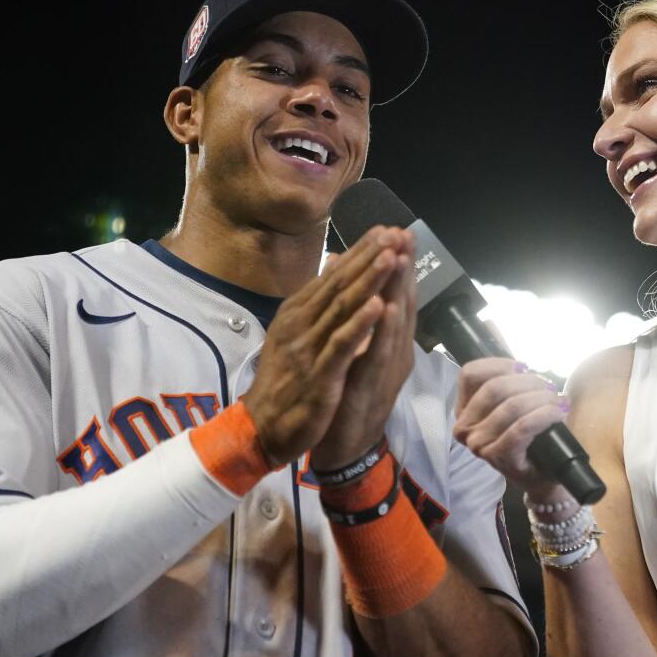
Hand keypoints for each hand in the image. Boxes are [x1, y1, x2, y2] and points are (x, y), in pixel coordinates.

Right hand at [241, 227, 406, 467]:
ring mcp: (308, 348)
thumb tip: (333, 262)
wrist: (262, 426)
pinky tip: (379, 306)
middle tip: (394, 232)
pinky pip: (342, 345)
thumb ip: (315, 299)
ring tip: (391, 257)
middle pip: (340, 285)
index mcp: (297, 312)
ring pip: (343, 308)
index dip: (360, 252)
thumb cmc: (283, 380)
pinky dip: (361, 324)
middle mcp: (300, 324)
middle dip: (369, 257)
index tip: (385, 229)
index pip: (333, 276)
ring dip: (368, 281)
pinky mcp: (318, 375)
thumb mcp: (295, 332)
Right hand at [452, 357, 571, 500]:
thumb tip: (524, 366)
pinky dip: (543, 415)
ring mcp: (479, 444)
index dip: (499, 364)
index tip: (524, 367)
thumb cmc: (527, 437)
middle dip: (527, 382)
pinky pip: (522, 427)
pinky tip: (558, 413)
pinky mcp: (500, 456)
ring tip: (558, 400)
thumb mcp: (511, 406)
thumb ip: (509, 385)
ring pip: (511, 406)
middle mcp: (465, 427)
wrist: (540, 476)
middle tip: (549, 386)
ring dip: (540, 398)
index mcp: (463, 410)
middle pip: (494, 388)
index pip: (470, 374)